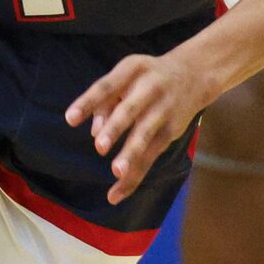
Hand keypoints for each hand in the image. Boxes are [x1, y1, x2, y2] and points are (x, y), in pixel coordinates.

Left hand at [66, 48, 221, 203]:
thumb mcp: (126, 76)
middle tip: (99, 146)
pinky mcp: (172, 131)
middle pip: (131, 110)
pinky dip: (134, 176)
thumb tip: (94, 132)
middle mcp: (150, 88)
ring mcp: (164, 110)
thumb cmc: (146, 77)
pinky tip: (116, 193)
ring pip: (145, 135)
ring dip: (131, 154)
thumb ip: (106, 101)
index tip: (70, 119)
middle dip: (116, 128)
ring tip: (117, 172)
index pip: (107, 86)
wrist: (193, 74)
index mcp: (133, 70)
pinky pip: (150, 156)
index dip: (88, 102)